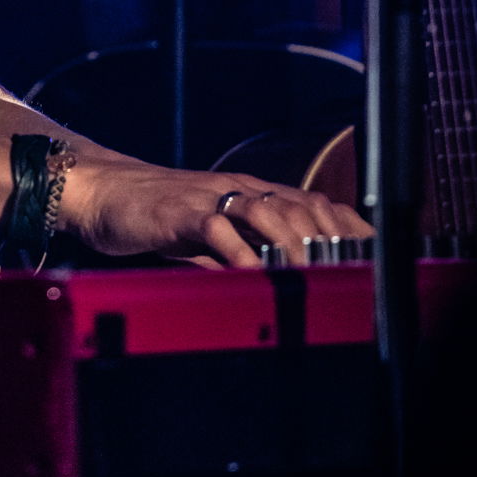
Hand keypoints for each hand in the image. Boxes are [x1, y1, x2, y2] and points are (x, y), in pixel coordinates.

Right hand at [65, 154, 372, 268]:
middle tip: (349, 273)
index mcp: (249, 192)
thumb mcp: (210, 238)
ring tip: (309, 274)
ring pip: (265, 210)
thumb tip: (279, 287)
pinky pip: (215, 227)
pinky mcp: (179, 211)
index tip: (375, 254)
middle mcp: (236, 188)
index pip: (312, 201)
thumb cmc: (156, 217)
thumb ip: (243, 255)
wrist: (101, 192)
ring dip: (291, 242)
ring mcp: (209, 196)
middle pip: (298, 204)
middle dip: (329, 238)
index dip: (347, 226)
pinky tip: (252, 274)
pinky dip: (238, 251)